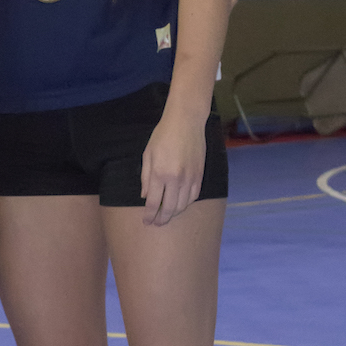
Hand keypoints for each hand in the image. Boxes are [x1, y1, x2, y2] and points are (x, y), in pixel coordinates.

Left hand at [140, 107, 206, 225]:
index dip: (149, 215)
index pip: (153, 203)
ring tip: (166, 217)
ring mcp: (190, 178)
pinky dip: (186, 204)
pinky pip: (193, 196)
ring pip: (182, 205)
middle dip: (161, 219)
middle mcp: (176, 179)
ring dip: (174, 214)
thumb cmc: (163, 135)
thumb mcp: (148, 155)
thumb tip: (145, 196)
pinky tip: (180, 205)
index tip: (146, 222)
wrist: (186, 122)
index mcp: (160, 173)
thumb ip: (146, 178)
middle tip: (156, 224)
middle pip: (169, 208)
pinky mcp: (199, 175)